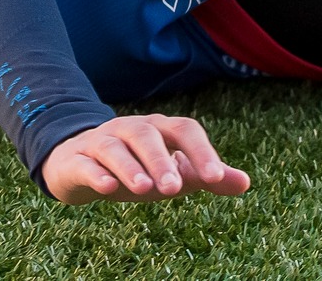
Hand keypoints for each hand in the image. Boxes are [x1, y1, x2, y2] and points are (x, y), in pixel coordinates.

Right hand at [40, 114, 251, 203]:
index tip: (216, 178)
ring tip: (145, 191)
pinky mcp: (76, 160)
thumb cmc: (137, 169)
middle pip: (147, 136)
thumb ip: (206, 177)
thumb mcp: (172, 174)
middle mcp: (130, 130)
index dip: (201, 151)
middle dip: (162, 161)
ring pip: (115, 148)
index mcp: (159, 130)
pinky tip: (107, 188)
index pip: (184, 130)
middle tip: (175, 189)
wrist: (80, 166)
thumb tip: (245, 183)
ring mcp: (100, 142)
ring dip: (130, 167)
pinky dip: (96, 173)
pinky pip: (85, 163)